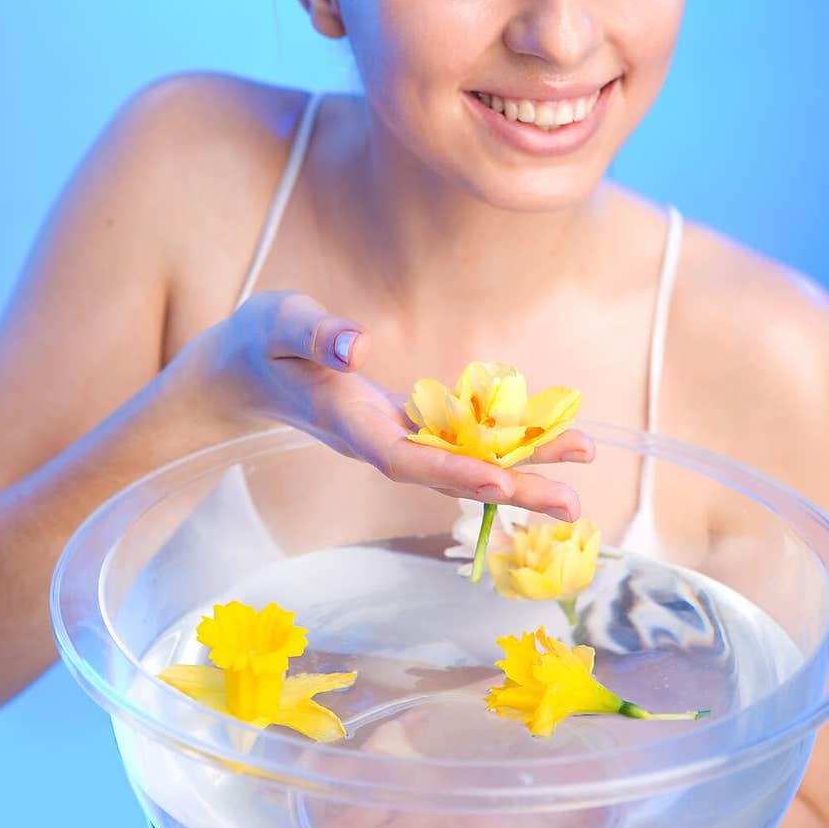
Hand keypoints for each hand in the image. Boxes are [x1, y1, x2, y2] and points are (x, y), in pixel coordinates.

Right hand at [168, 290, 593, 520]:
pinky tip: (547, 434)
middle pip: (450, 475)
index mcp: (348, 424)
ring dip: (523, 464)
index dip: (453, 469)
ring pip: (464, 460)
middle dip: (512, 487)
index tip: (501, 480)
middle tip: (574, 503)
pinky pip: (461, 440)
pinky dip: (503, 440)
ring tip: (583, 459)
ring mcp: (393, 438)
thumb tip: (359, 343)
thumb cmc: (263, 342)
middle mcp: (377, 442)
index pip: (405, 457)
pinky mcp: (404, 426)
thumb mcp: (281, 324)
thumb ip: (316, 335)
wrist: (245, 371)